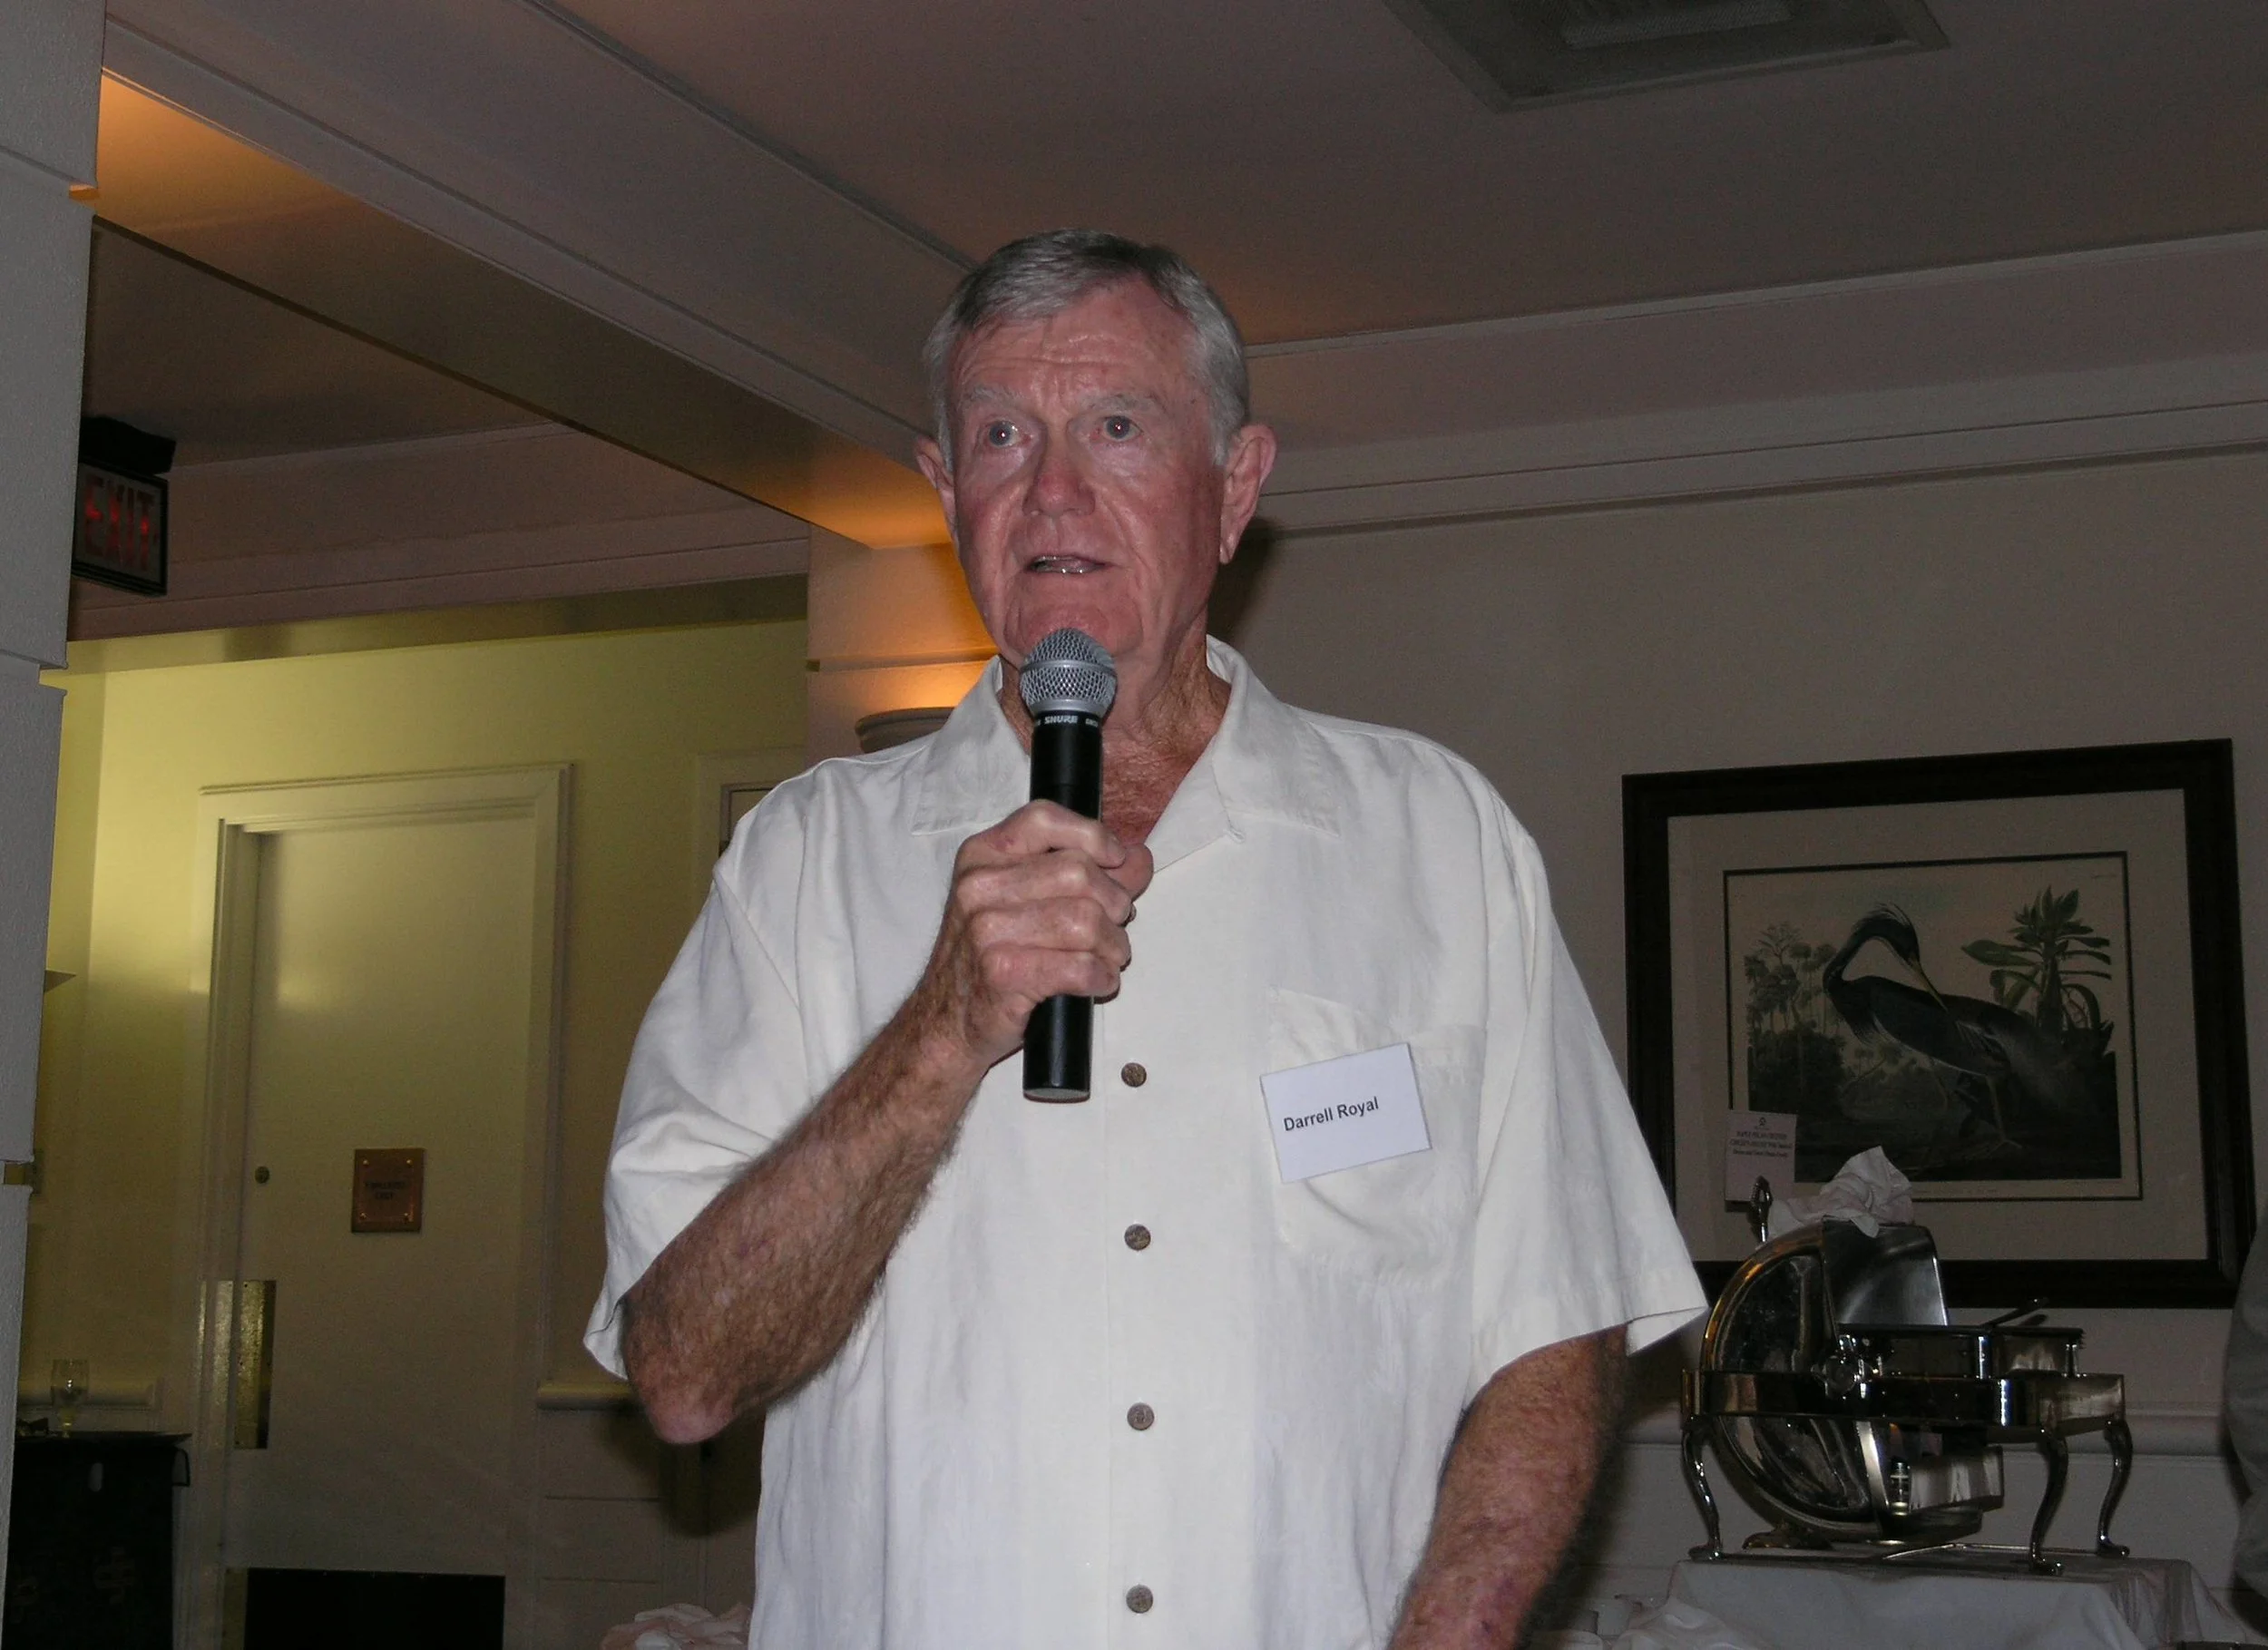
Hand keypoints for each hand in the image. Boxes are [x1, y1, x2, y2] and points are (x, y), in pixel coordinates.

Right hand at [907, 801, 1153, 1075]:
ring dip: (1112, 946)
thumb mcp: (1022, 903)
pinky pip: (1080, 967)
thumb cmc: (988, 961)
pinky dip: (1101, 977)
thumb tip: (1139, 859)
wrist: (944, 1023)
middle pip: (1079, 872)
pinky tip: (1096, 982)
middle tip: (1113, 928)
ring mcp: (987, 930)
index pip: (1044, 819)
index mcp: (982, 856)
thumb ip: (1084, 875)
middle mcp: (979, 886)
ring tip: (1106, 959)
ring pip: (1086, 921)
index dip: (1093, 836)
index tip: (1116, 860)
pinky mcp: (1003, 973)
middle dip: (1114, 903)